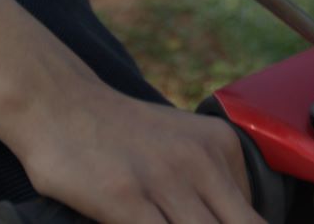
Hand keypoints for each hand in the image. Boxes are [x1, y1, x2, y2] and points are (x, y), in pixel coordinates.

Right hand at [10, 79, 264, 223]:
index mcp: (220, 147)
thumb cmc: (119, 135)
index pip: (255, 220)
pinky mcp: (125, 199)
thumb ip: (212, 184)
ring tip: (165, 221)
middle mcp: (200, 161)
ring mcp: (163, 180)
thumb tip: (235, 218)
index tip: (212, 223)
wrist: (57, 102)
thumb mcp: (182, 144)